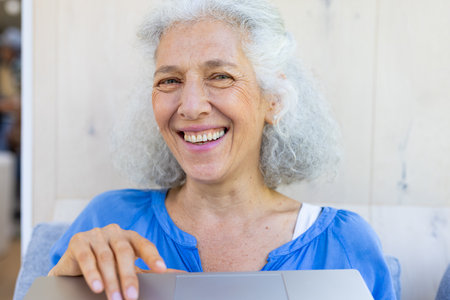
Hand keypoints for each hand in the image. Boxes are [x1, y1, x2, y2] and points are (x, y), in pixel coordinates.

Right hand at [48, 224, 181, 299]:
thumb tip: (178, 274)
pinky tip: (97, 286)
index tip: (161, 270)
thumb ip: (150, 269)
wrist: (74, 265)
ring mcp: (96, 234)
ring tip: (114, 298)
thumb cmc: (108, 266)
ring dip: (111, 280)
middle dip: (129, 276)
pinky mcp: (78, 240)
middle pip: (125, 252)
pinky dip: (92, 273)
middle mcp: (115, 232)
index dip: (153, 256)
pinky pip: (86, 257)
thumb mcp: (129, 267)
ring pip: (105, 257)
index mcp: (130, 237)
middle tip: (132, 296)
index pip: (144, 245)